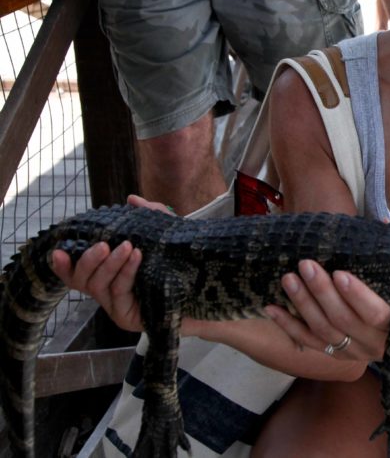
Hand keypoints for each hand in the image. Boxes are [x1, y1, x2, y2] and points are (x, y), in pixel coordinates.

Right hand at [49, 195, 174, 332]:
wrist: (205, 293)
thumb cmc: (179, 265)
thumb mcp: (165, 237)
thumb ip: (149, 217)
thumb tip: (131, 199)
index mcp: (109, 276)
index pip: (77, 273)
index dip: (63, 265)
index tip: (57, 251)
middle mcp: (108, 293)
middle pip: (82, 280)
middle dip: (88, 260)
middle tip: (103, 244)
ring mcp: (116, 307)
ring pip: (98, 286)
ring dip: (110, 264)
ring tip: (127, 247)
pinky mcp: (128, 317)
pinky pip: (119, 292)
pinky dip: (126, 272)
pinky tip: (137, 257)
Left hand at [265, 260, 389, 360]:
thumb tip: (384, 223)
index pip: (377, 313)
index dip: (357, 295)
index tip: (339, 273)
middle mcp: (375, 343)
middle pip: (343, 320)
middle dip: (322, 292)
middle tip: (306, 265)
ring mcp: (355, 352)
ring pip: (323, 331)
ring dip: (303, 305)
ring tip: (289, 279)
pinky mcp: (337, 355)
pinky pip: (309, 342)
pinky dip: (289, 326)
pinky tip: (273, 308)